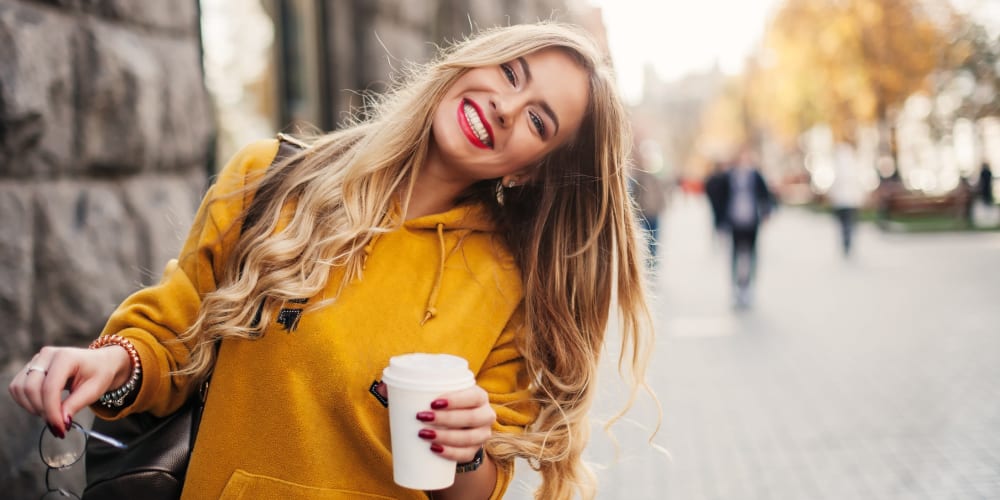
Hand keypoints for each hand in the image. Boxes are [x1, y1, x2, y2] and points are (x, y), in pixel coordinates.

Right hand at [8, 345, 130, 436]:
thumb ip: (76, 404)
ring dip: (32, 407)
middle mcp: (47, 355)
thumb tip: (61, 422)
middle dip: (42, 411)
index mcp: (66, 357)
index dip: (52, 411)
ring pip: (20, 388)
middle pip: (31, 388)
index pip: (50, 388)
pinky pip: (17, 388)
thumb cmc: (99, 374)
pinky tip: (43, 407)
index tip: (61, 429)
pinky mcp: (30, 368)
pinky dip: (26, 402)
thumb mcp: (94, 390)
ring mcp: (36, 360)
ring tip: (52, 415)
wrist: (100, 363)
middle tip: (58, 425)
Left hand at [416, 385, 495, 462]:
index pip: (473, 397)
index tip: (433, 403)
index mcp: (479, 396)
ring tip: (423, 434)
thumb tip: (391, 389)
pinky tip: (434, 448)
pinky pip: (465, 454)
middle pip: (471, 418)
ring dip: (445, 437)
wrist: (456, 425)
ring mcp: (482, 434)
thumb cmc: (444, 404)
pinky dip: (449, 453)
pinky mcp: (474, 451)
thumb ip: (421, 387)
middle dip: (446, 419)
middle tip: (422, 417)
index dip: (456, 400)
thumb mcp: (439, 393)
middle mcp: (485, 415)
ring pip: (469, 438)